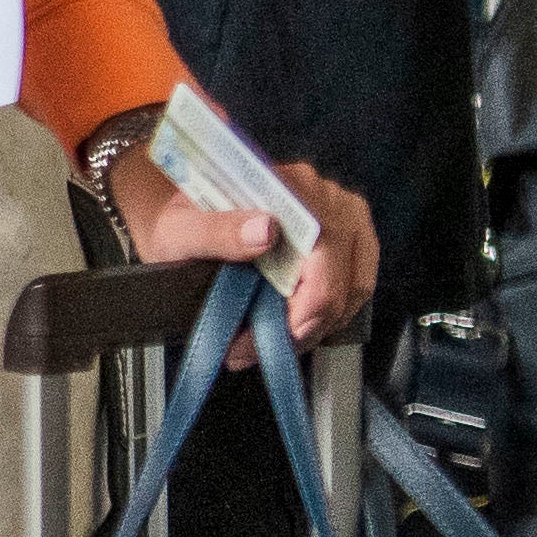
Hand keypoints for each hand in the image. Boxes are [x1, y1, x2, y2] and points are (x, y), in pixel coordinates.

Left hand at [116, 153, 382, 344]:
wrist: (187, 222)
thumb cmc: (181, 225)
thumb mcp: (180, 230)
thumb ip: (216, 231)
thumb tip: (266, 231)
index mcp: (291, 187)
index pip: (324, 250)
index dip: (308, 303)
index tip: (275, 336)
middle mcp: (328, 198)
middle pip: (344, 276)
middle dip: (306, 325)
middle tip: (256, 349)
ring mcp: (345, 219)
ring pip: (355, 287)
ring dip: (318, 325)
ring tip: (269, 342)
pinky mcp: (349, 242)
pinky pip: (355, 287)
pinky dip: (327, 316)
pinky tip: (291, 327)